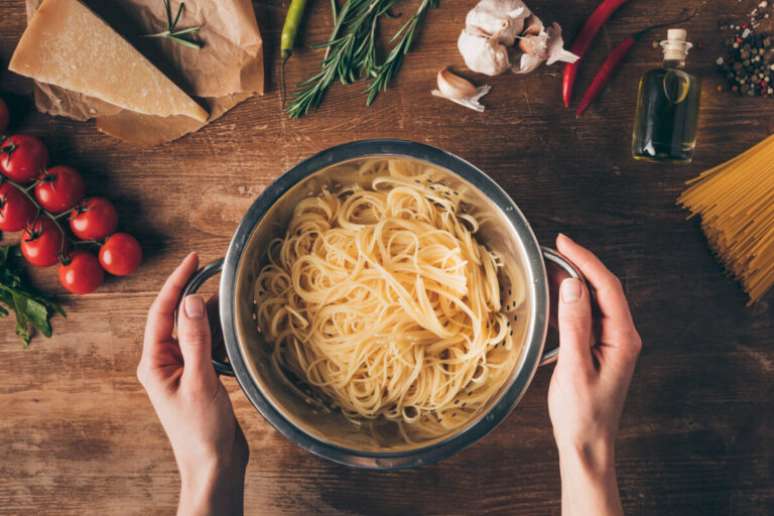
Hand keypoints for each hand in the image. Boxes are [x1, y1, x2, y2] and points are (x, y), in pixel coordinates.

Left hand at [138, 253, 247, 515]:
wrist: (214, 465)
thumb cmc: (201, 430)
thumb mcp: (199, 381)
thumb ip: (196, 340)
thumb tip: (190, 300)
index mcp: (156, 362)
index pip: (162, 312)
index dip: (176, 282)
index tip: (193, 258)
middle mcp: (167, 363)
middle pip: (181, 318)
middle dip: (200, 296)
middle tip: (223, 274)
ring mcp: (186, 370)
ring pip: (200, 332)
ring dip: (216, 317)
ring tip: (238, 300)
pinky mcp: (204, 378)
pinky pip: (213, 348)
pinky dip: (226, 336)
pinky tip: (242, 329)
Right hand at [549, 234, 641, 515]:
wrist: (587, 444)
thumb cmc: (582, 414)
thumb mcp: (575, 368)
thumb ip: (575, 325)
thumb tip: (573, 285)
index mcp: (623, 338)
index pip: (607, 287)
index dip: (586, 260)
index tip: (563, 242)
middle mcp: (621, 336)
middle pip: (603, 289)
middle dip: (579, 265)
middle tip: (552, 248)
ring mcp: (610, 342)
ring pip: (593, 301)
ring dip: (572, 282)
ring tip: (548, 267)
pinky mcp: (597, 349)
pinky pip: (584, 317)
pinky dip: (568, 302)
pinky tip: (551, 298)